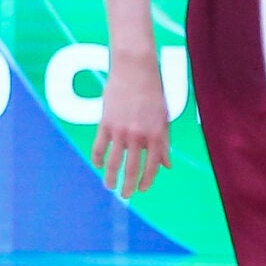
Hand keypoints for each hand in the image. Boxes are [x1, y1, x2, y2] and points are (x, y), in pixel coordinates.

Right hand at [92, 50, 171, 195]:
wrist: (135, 70)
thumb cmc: (154, 92)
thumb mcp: (164, 117)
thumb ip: (164, 143)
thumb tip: (167, 166)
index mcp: (157, 133)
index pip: (153, 164)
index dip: (148, 179)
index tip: (143, 189)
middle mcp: (139, 134)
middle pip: (132, 166)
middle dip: (128, 184)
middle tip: (125, 196)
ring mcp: (120, 130)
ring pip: (113, 160)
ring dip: (110, 176)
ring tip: (109, 186)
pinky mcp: (105, 123)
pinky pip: (99, 146)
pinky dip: (98, 157)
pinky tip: (98, 165)